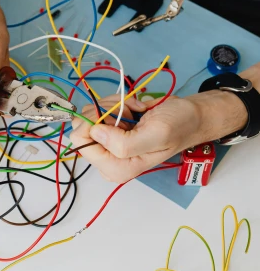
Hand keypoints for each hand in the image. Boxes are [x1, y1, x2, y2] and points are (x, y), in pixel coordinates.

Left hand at [70, 90, 248, 183]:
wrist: (191, 116)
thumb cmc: (178, 126)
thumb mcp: (155, 135)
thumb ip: (123, 143)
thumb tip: (94, 132)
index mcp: (116, 168)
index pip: (80, 141)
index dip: (95, 121)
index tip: (118, 115)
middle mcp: (108, 159)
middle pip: (82, 126)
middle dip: (106, 111)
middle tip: (129, 112)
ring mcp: (108, 144)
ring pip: (91, 114)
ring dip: (114, 106)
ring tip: (135, 112)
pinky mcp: (111, 131)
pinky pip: (100, 109)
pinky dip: (117, 102)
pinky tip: (135, 109)